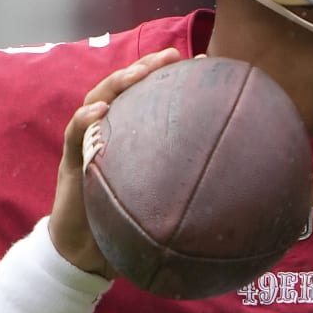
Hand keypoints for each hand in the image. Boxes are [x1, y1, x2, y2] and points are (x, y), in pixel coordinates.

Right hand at [49, 48, 181, 275]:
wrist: (86, 256)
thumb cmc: (126, 227)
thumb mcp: (163, 204)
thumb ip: (188, 190)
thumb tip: (241, 194)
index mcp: (128, 138)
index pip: (147, 98)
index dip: (168, 78)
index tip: (199, 62)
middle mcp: (107, 134)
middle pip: (122, 89)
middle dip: (144, 67)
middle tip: (170, 56)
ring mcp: (86, 145)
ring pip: (96, 100)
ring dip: (117, 82)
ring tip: (138, 72)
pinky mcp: (71, 162)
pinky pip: (75, 134)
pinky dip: (85, 118)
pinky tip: (101, 109)